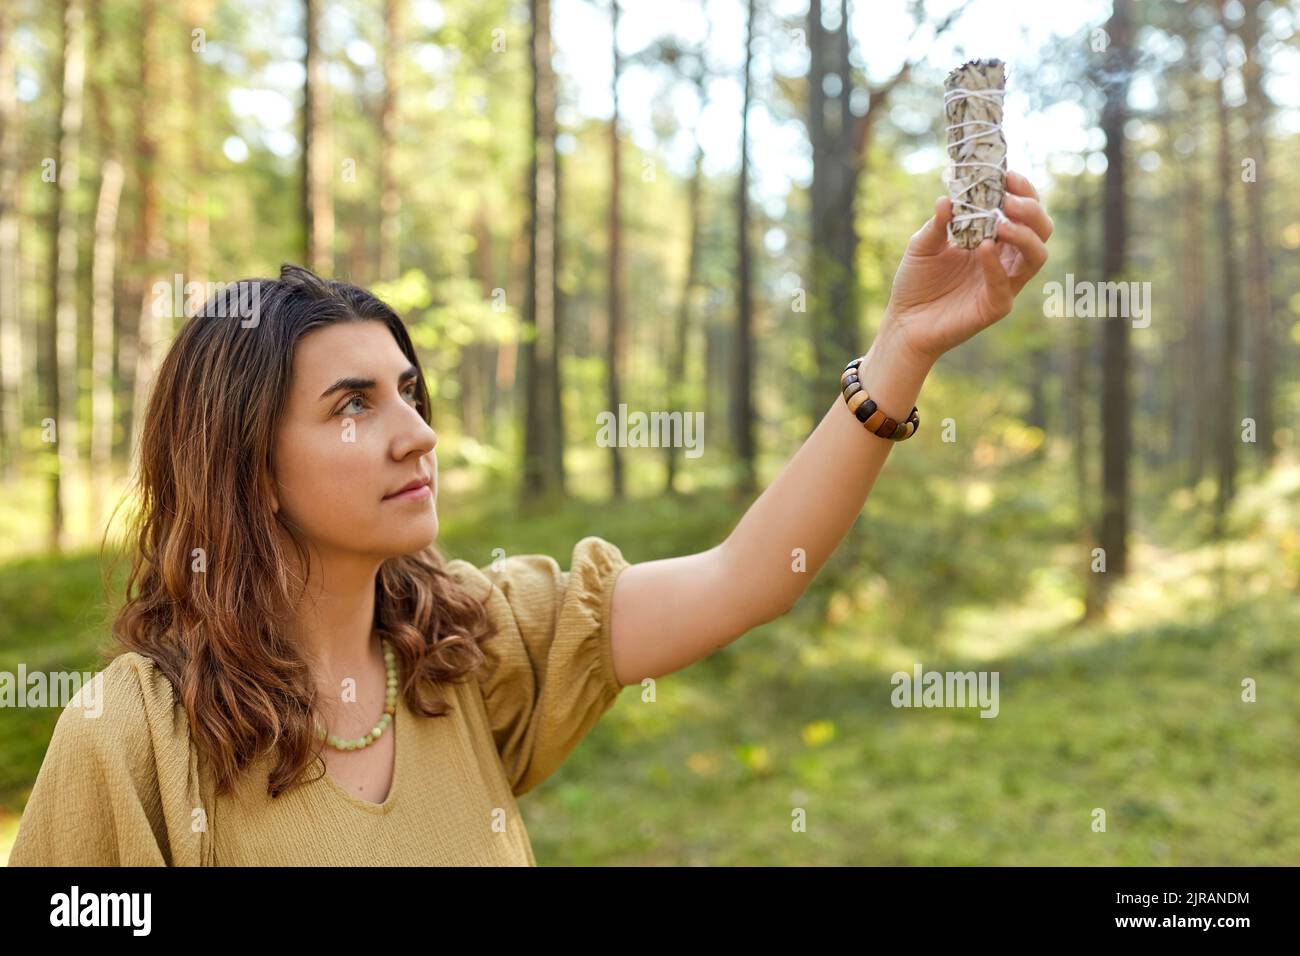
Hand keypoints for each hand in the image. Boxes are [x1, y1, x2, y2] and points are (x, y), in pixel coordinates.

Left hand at [881, 170, 1053, 367]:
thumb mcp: (922, 245)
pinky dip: (996, 265)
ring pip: (1037, 256)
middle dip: (1031, 210)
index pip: (1023, 210)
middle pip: (1041, 230)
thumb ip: (938, 224)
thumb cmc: (916, 282)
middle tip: (1009, 200)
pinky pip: (1006, 284)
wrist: (904, 322)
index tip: (1006, 175)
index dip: (1022, 190)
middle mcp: (1006, 258)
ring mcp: (1004, 283)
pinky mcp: (996, 306)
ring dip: (1023, 235)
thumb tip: (947, 198)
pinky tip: (983, 248)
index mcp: (993, 238)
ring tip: (1001, 222)